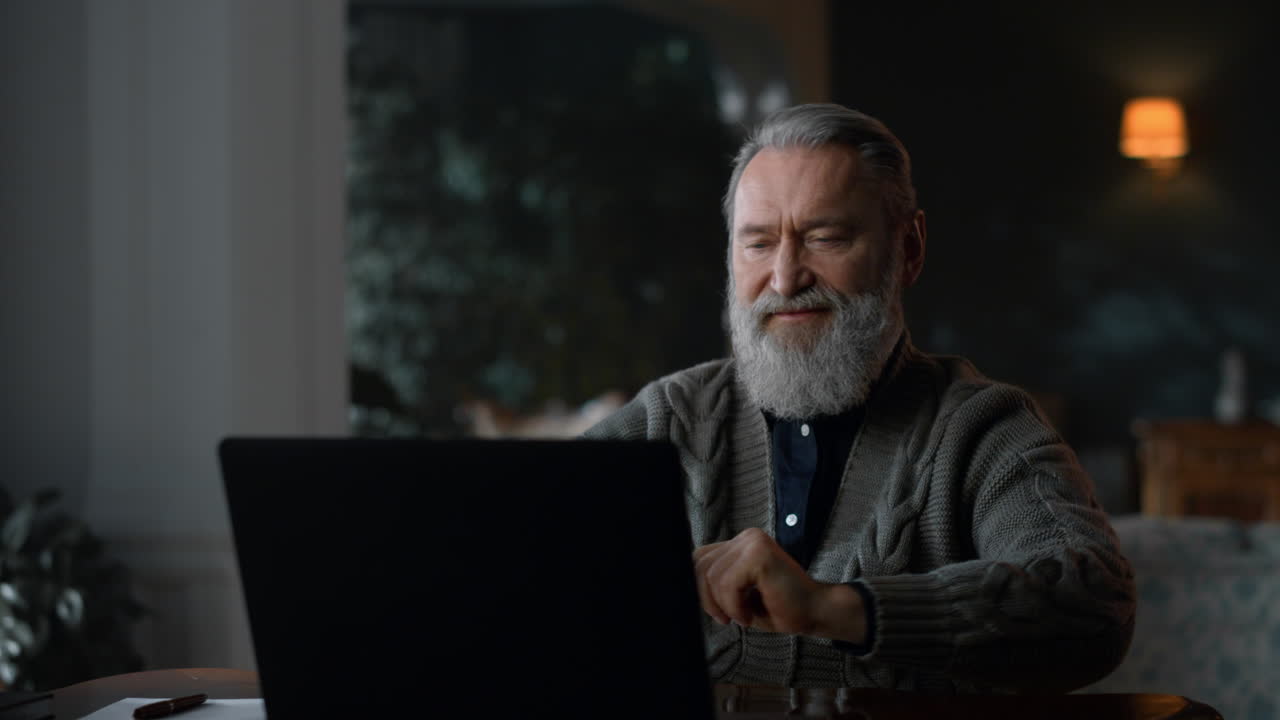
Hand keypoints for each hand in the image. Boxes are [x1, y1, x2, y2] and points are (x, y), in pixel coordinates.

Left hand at [693, 528, 864, 642]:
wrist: (816, 611)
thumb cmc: (780, 606)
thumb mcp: (738, 592)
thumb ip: (716, 581)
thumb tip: (685, 583)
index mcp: (740, 542)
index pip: (698, 558)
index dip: (700, 588)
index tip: (718, 611)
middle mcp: (746, 536)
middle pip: (699, 565)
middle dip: (707, 598)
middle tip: (728, 617)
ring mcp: (753, 542)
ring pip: (711, 576)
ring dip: (724, 605)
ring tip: (744, 615)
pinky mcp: (759, 554)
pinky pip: (727, 584)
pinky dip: (734, 607)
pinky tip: (751, 614)